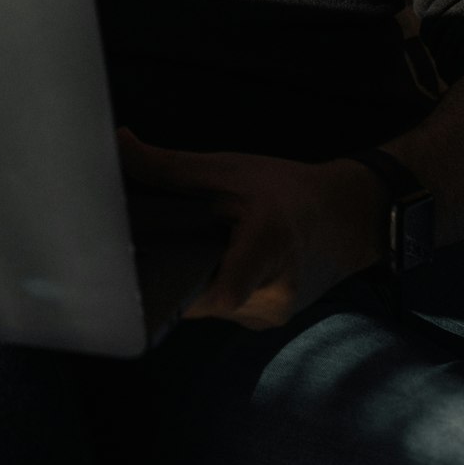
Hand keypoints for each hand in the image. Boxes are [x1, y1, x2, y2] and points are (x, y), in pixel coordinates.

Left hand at [118, 129, 386, 330]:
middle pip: (200, 298)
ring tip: (177, 246)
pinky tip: (201, 259)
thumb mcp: (229, 168)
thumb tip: (119, 145)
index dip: (177, 287)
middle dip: (171, 272)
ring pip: (208, 305)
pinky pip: (222, 308)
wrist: (344, 216)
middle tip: (144, 246)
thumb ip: (170, 166)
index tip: (144, 269)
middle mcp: (271, 296)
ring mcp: (268, 316)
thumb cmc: (287, 189)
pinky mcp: (264, 320)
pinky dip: (207, 283)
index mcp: (268, 248)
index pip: (219, 291)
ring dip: (190, 278)